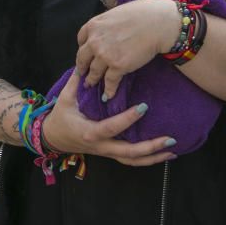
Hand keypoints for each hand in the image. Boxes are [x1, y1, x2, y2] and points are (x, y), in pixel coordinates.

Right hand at [41, 72, 174, 165]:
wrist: (53, 139)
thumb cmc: (60, 118)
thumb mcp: (65, 98)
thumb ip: (76, 81)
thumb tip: (86, 63)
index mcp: (89, 132)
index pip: (111, 128)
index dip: (127, 119)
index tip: (143, 107)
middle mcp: (100, 146)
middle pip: (128, 153)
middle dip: (150, 147)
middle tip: (169, 138)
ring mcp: (106, 152)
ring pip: (132, 161)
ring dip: (153, 157)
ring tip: (172, 150)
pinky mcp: (110, 153)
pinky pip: (131, 160)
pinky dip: (148, 159)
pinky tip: (164, 154)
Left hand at [74, 0, 178, 100]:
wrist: (158, 23)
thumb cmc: (142, 13)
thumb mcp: (116, 13)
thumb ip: (107, 23)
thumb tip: (108, 28)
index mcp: (94, 25)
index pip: (81, 40)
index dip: (83, 48)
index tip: (86, 54)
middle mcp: (95, 41)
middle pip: (83, 58)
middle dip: (82, 67)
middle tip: (82, 73)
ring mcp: (105, 55)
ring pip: (94, 72)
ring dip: (92, 80)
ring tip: (91, 85)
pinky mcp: (118, 67)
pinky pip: (109, 81)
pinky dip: (109, 90)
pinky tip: (108, 95)